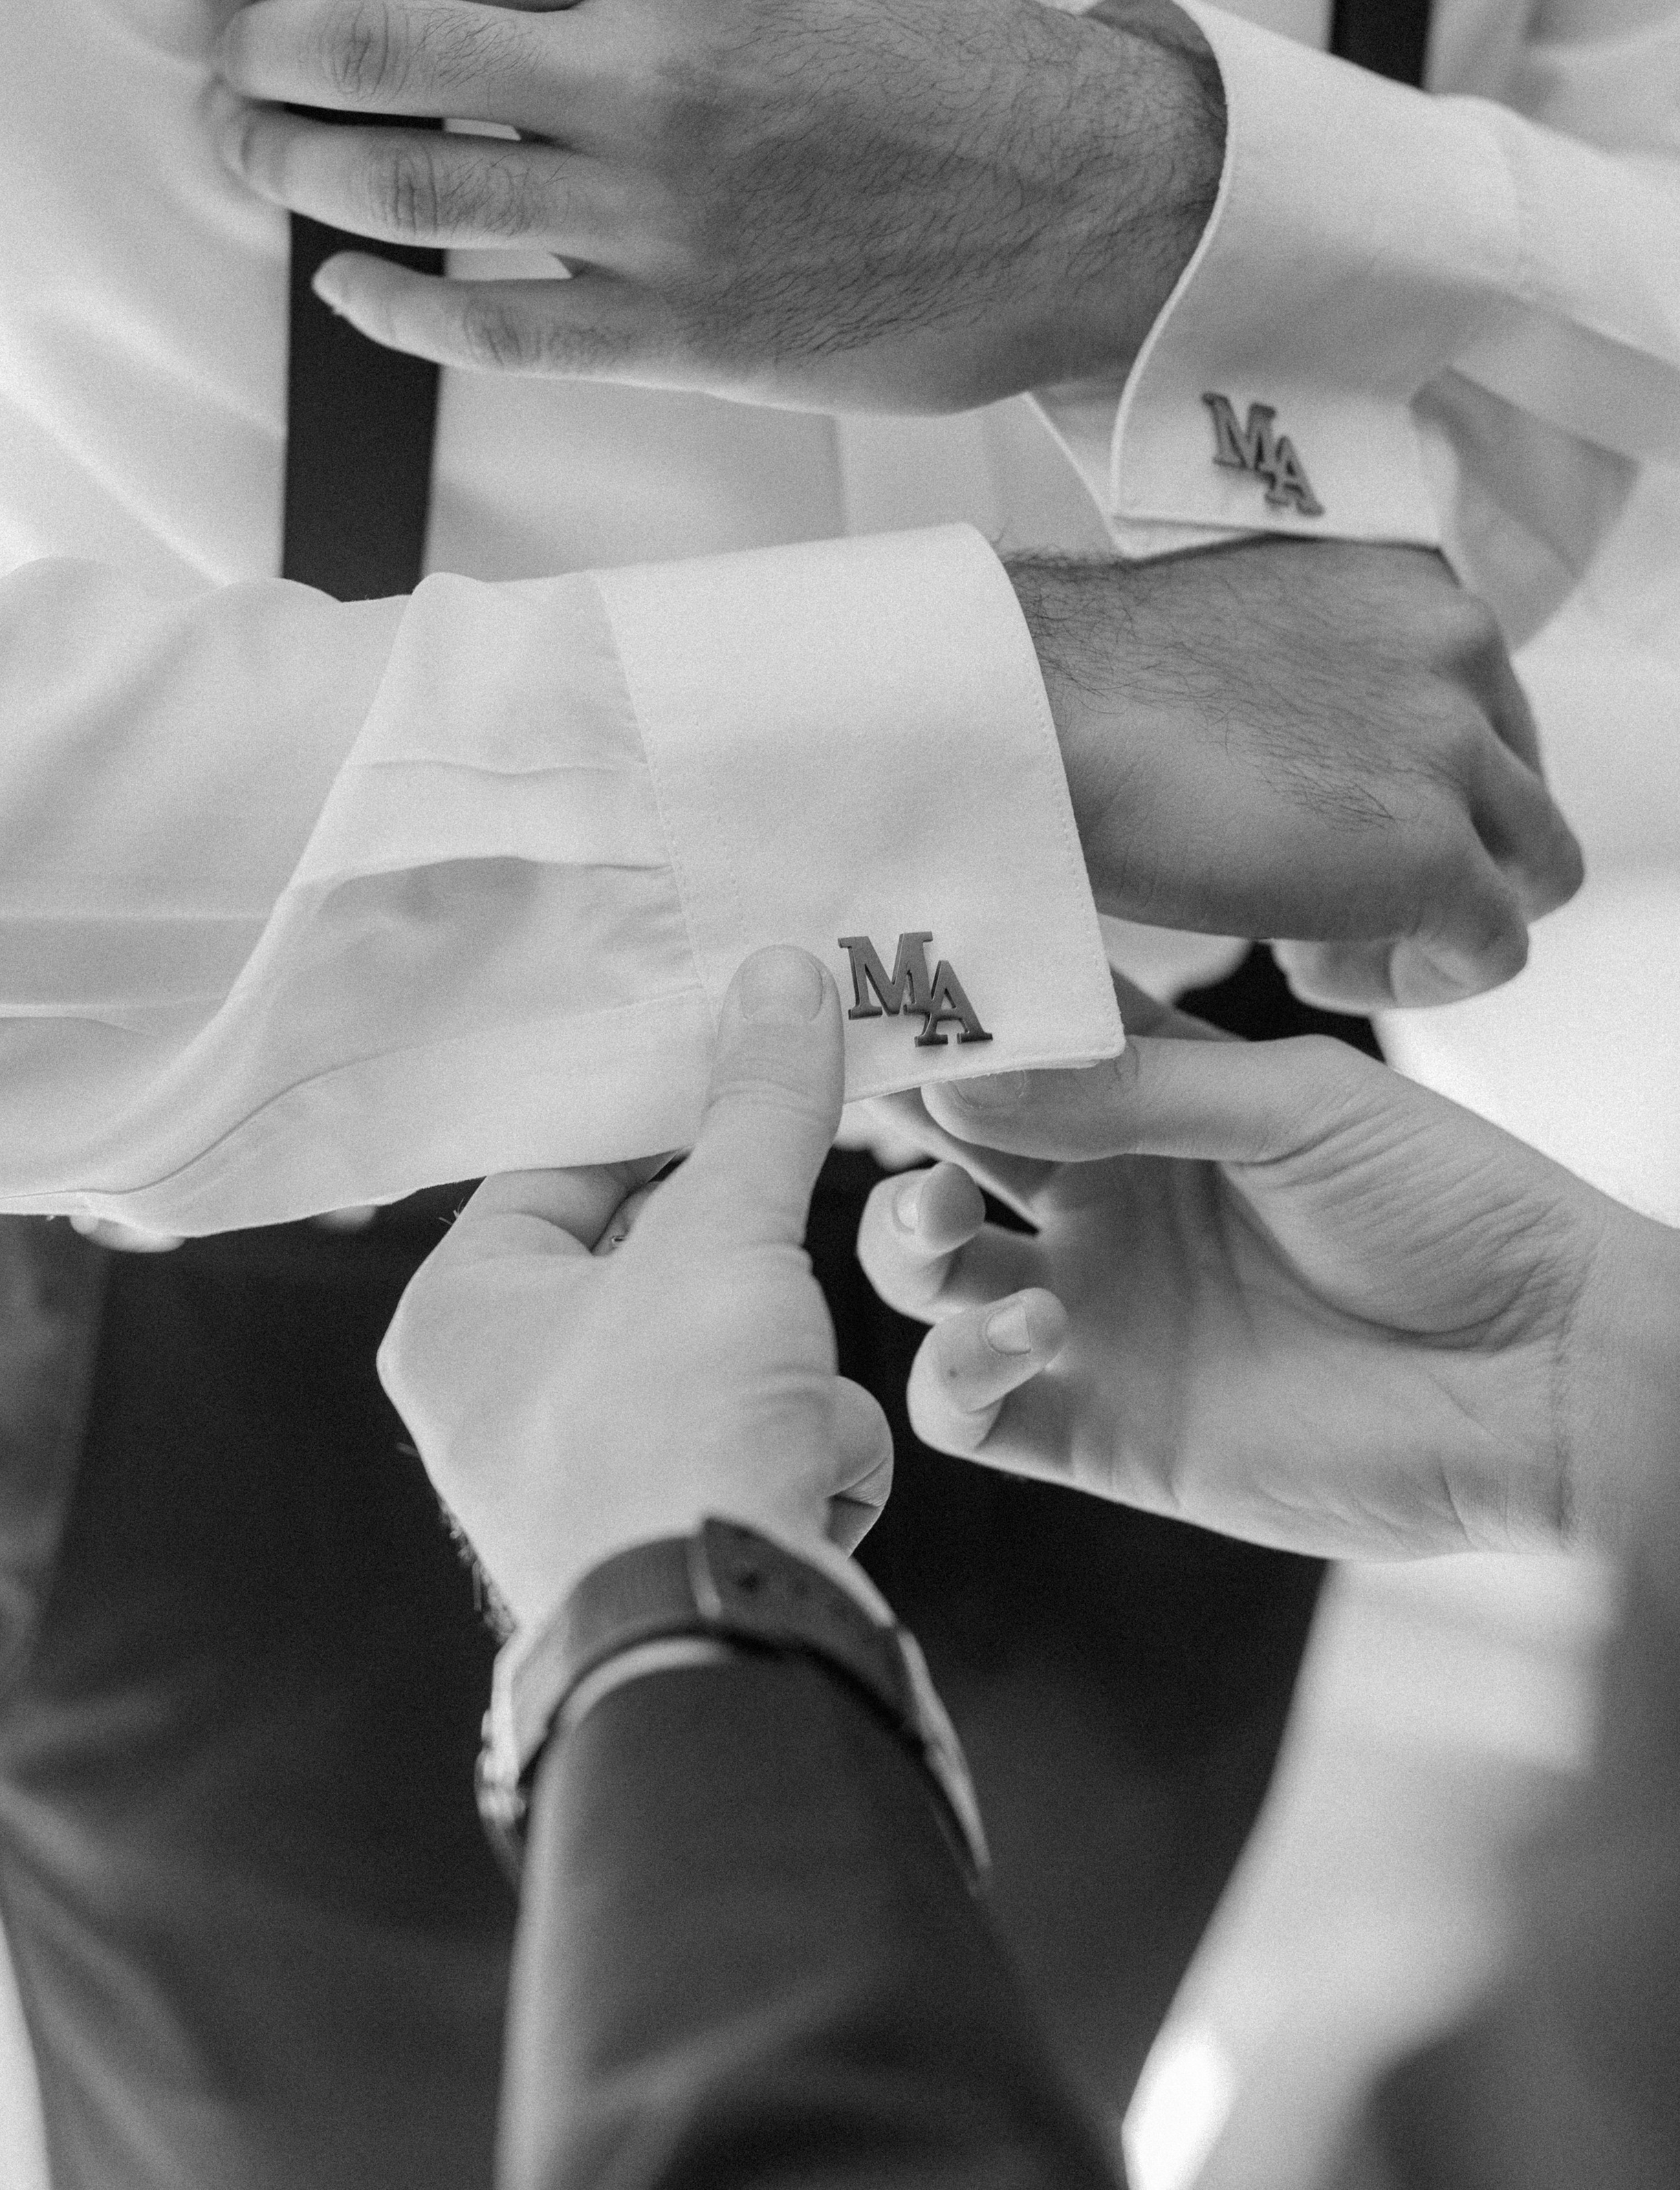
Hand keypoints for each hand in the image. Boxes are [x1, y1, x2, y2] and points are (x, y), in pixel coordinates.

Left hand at [194, 0, 1222, 409]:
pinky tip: (348, 287)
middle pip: (382, 49)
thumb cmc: (947, 73)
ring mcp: (662, 215)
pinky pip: (497, 327)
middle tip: (222, 68)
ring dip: (301, 171)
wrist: (1081, 200)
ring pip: (417, 187)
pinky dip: (398, 307)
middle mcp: (651, 76)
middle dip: (265, 56)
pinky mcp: (685, 331)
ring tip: (252, 158)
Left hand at [377, 946, 889, 1644]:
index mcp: (462, 1310)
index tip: (755, 1055)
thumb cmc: (668, 1429)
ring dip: (796, 1365)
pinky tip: (806, 1475)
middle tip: (796, 1228)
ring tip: (791, 1399)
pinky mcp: (676, 1526)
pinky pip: (762, 1431)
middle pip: (664, 1253)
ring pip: (735, 1344)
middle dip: (754, 1264)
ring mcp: (594, 1469)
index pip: (567, 1161)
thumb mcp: (725, 1235)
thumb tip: (785, 972)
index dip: (669, 1104)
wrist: (720, 1648)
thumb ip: (761, 1105)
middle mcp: (507, 1391)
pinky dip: (808, 1445)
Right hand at [856, 981, 1679, 1559]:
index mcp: (1147, 1095)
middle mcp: (1100, 1194)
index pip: (1012, 1030)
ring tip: (945, 1221)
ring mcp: (1091, 1312)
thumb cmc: (1450, 1205)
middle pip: (940, 1140)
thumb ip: (1126, 1090)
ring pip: (922, 1270)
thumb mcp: (1294, 1105)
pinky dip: (953, 1370)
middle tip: (851, 1092)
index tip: (857, 967)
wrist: (1541, 1377)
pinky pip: (966, 1407)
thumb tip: (958, 1074)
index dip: (937, 1002)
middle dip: (884, 1112)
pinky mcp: (1099, 1427)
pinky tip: (1023, 1329)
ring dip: (901, 1239)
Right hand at [1008, 542, 1583, 1006]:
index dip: (1410, 786)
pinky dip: (1415, 980)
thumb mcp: (1233, 635)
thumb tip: (1302, 732)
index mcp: (1408, 586)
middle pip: (1518, 789)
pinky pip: (1493, 951)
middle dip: (1436, 852)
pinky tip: (1310, 972)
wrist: (1026, 718)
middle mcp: (1458, 649)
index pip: (1481, 707)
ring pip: (1528, 871)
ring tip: (1313, 942)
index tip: (1316, 825)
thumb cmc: (1077, 685)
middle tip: (1312, 895)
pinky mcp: (1436, 856)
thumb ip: (1305, 670)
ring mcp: (1455, 753)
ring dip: (1433, 918)